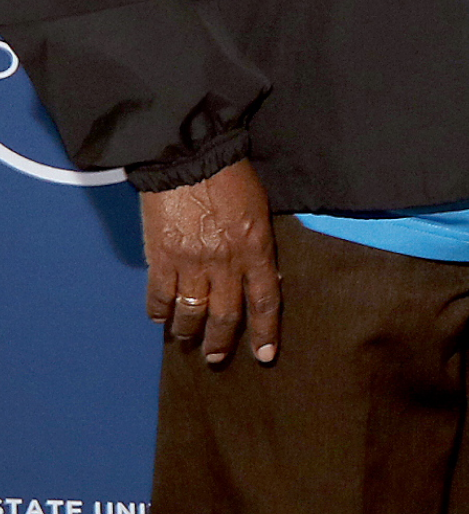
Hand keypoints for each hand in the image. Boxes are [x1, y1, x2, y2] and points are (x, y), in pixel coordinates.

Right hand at [142, 160, 279, 366]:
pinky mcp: (160, 257)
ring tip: (186, 340)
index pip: (265, 300)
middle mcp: (225, 263)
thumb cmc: (231, 176)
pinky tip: (160, 319)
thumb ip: (260, 245)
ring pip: (191, 311)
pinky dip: (159, 311)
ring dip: (188, 331)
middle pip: (226, 315)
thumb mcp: (260, 210)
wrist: (189, 156)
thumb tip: (263, 276)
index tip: (264, 355)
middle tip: (216, 358)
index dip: (265, 331)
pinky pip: (158, 296)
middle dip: (221, 342)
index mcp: (256, 249)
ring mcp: (190, 263)